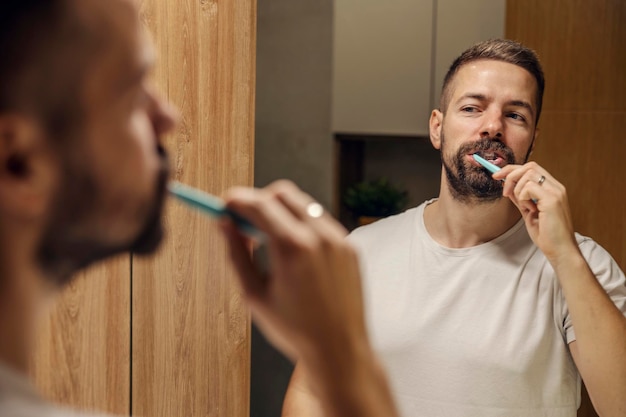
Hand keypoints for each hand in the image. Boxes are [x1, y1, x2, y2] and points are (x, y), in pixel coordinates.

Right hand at [219, 180, 367, 364]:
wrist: (339, 349)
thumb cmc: (295, 329)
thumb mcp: (254, 294)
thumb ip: (236, 254)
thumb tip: (223, 225)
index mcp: (293, 248)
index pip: (260, 204)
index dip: (237, 200)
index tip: (225, 204)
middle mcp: (320, 236)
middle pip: (283, 193)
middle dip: (259, 200)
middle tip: (244, 221)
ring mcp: (339, 239)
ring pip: (303, 204)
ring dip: (282, 211)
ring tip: (269, 241)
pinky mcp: (350, 246)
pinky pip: (321, 222)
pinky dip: (303, 225)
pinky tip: (294, 252)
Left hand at [493, 162, 578, 263]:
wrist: (560, 250)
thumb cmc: (547, 234)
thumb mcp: (529, 212)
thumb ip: (521, 198)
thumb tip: (508, 187)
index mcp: (552, 188)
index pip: (531, 168)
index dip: (512, 169)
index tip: (497, 176)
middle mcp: (556, 187)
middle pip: (529, 166)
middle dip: (510, 175)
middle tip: (504, 192)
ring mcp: (556, 192)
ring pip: (527, 175)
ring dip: (518, 190)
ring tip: (524, 207)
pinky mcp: (552, 200)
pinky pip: (528, 188)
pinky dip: (523, 198)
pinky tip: (530, 210)